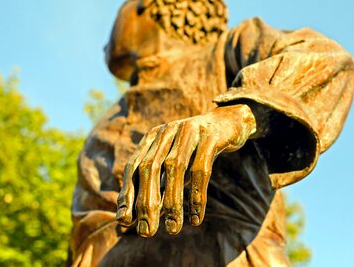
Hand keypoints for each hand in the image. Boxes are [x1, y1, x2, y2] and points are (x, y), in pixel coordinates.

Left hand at [116, 104, 256, 236]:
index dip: (127, 192)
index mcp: (154, 137)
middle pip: (151, 167)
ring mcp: (189, 131)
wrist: (230, 121)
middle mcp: (168, 131)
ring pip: (176, 168)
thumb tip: (141, 215)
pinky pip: (202, 169)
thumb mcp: (176, 162)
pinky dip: (197, 196)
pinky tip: (196, 219)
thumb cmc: (197, 149)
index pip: (134, 165)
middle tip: (146, 231)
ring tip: (173, 229)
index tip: (124, 221)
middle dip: (146, 202)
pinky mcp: (211, 136)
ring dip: (172, 202)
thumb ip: (160, 182)